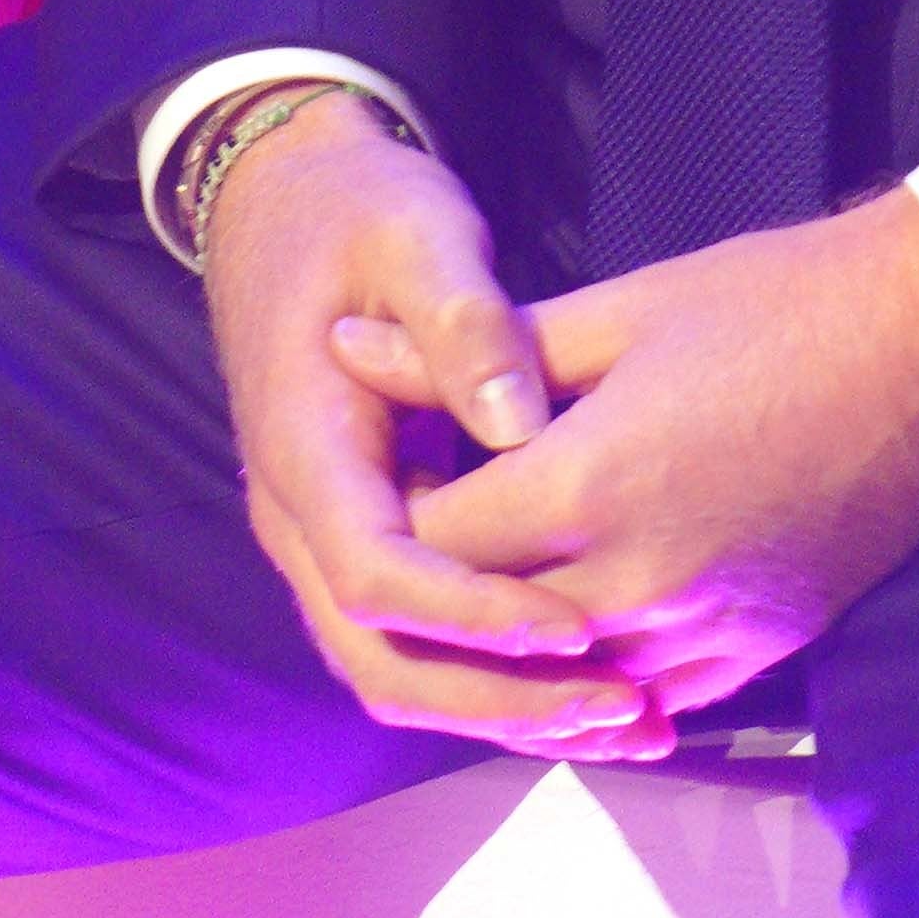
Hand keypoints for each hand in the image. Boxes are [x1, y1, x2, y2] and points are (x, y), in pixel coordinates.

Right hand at [201, 95, 669, 754]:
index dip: (473, 614)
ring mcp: (326, 538)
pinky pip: (420, 641)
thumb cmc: (357, 212)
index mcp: (303, 449)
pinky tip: (595, 679)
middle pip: (381, 661)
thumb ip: (462, 324)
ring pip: (399, 670)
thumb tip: (518, 427)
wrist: (287, 199)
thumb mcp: (413, 234)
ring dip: (505, 706)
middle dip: (499, 699)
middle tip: (621, 708)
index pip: (375, 574)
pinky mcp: (367, 539)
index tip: (575, 625)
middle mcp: (299, 518)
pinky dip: (497, 675)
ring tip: (630, 718)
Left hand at [369, 185, 918, 720]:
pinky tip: (563, 626)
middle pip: (483, 628)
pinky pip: (646, 695)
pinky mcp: (760, 653)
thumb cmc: (774, 306)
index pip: (434, 542)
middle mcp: (643, 580)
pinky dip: (592, 673)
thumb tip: (342, 348)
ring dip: (507, 642)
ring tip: (474, 571)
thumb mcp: (614, 310)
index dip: (388, 509)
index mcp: (595, 484)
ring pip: (561, 682)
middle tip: (406, 522)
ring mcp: (709, 629)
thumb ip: (469, 354)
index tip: (376, 466)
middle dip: (432, 585)